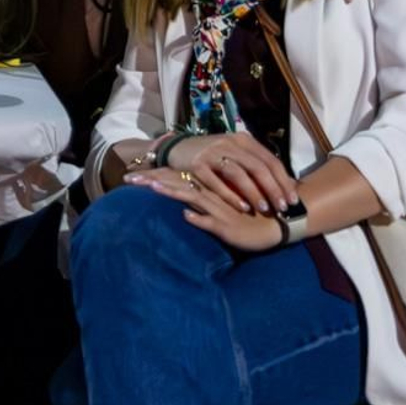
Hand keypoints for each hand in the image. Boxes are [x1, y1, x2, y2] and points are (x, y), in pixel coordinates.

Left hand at [124, 168, 283, 251]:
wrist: (276, 225)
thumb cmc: (248, 217)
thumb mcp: (222, 210)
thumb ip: (204, 206)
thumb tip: (183, 210)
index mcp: (208, 191)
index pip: (176, 180)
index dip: (153, 177)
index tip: (129, 177)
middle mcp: (211, 197)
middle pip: (178, 185)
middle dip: (153, 181)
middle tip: (128, 179)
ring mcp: (219, 211)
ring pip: (193, 199)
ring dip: (172, 193)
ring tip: (152, 189)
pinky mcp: (228, 228)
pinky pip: (212, 222)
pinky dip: (199, 219)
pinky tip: (186, 216)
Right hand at [164, 132, 299, 212]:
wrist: (177, 148)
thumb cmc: (213, 155)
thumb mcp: (235, 154)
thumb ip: (255, 164)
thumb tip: (283, 184)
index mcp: (243, 140)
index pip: (270, 160)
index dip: (284, 180)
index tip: (293, 200)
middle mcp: (229, 143)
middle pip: (257, 167)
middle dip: (273, 188)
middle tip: (283, 207)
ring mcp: (212, 153)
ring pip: (238, 173)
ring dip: (254, 192)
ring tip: (264, 208)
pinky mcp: (197, 164)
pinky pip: (216, 182)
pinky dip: (230, 195)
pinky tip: (242, 207)